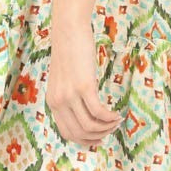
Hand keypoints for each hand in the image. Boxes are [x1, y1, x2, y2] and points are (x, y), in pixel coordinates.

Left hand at [46, 18, 123, 147]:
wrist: (68, 30)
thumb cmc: (69, 52)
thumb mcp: (64, 78)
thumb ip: (69, 95)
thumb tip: (83, 110)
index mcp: (53, 102)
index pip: (67, 133)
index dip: (85, 140)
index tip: (99, 138)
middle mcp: (58, 102)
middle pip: (79, 133)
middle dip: (98, 136)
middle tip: (111, 130)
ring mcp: (70, 95)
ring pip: (90, 126)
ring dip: (106, 127)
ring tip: (116, 121)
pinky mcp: (84, 86)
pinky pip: (98, 112)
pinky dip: (110, 117)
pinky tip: (117, 114)